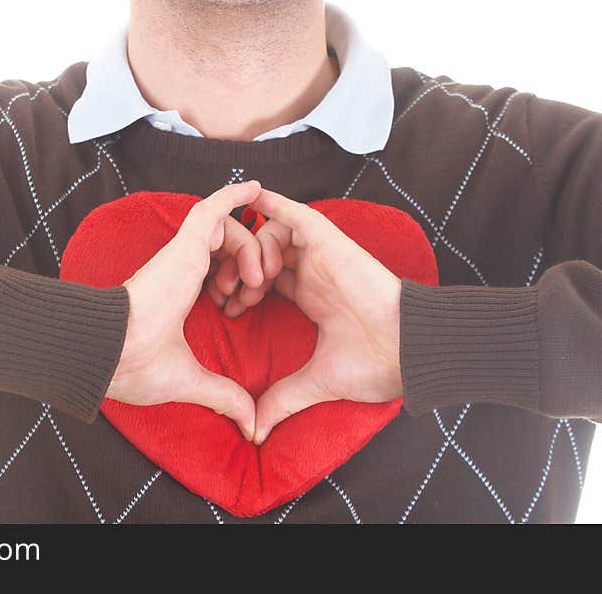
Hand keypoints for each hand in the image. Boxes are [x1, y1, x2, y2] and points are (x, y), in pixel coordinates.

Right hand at [111, 180, 264, 439]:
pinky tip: (255, 188)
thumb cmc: (138, 366)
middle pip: (227, 248)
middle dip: (251, 264)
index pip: (216, 271)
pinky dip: (234, 195)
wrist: (115, 353)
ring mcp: (182, 254)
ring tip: (256, 277)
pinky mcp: (184, 244)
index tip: (246, 302)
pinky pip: (212, 208)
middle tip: (257, 290)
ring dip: (250, 246)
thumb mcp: (193, 380)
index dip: (239, 279)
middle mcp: (182, 270)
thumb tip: (249, 422)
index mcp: (181, 294)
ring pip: (227, 230)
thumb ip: (224, 394)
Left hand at [215, 188, 403, 444]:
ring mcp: (322, 255)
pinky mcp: (329, 242)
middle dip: (239, 267)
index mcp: (312, 297)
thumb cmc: (374, 364)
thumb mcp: (316, 381)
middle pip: (264, 254)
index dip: (243, 287)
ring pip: (273, 233)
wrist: (406, 350)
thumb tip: (256, 430)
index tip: (228, 309)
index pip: (268, 279)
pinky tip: (253, 202)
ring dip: (252, 249)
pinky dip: (274, 205)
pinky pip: (296, 214)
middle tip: (226, 291)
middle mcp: (315, 272)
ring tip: (251, 280)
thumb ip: (283, 398)